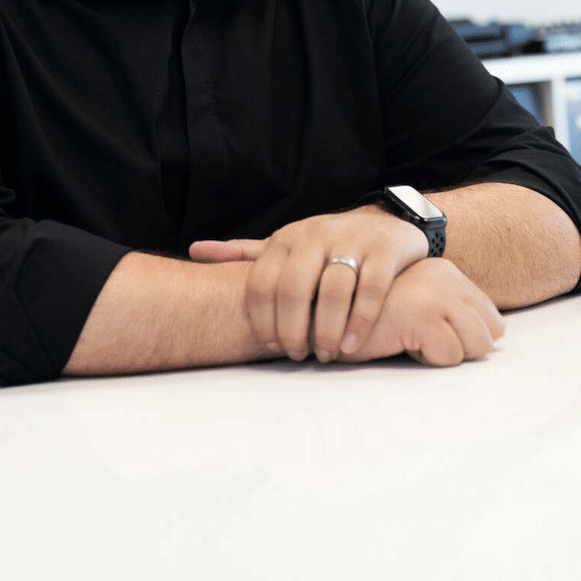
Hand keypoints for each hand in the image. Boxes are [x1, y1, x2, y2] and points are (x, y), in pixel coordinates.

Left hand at [189, 205, 429, 362]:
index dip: (262, 320)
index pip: (263, 282)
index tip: (269, 346)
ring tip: (325, 354)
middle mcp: (316, 235)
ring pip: (333, 289)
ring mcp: (352, 240)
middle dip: (293, 329)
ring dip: (326, 329)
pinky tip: (351, 344)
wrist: (385, 225)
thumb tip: (195, 251)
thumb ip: (245, 253)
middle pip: (294, 288)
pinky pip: (370, 289)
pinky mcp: (384, 250)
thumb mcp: (285, 246)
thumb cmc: (327, 246)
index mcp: (286, 238)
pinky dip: (359, 321)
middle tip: (298, 355)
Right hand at [342, 259, 505, 366]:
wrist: (326, 311)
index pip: (494, 320)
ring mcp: (435, 292)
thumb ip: (447, 311)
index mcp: (445, 271)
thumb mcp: (416, 303)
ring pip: (478, 345)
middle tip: (423, 342)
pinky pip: (451, 355)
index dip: (469, 339)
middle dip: (464, 350)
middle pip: (492, 334)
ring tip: (410, 340)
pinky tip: (399, 343)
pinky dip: (427, 360)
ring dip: (446, 354)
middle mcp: (444, 276)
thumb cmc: (370, 315)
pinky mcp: (422, 314)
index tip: (435, 337)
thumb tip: (492, 336)